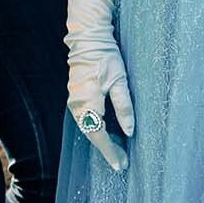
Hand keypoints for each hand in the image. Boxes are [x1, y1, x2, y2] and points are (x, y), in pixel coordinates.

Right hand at [65, 0, 132, 170]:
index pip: (99, 135)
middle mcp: (77, 105)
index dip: (110, 152)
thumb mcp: (120, 80)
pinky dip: (96, 128)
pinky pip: (85, 119)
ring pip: (87, 127)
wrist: (87, 37)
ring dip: (101, 140)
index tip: (120, 165)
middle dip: (107, 150)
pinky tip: (107, 131)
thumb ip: (124, 107)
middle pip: (92, 134)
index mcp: (88, 103)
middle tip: (122, 162)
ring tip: (117, 150)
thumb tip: (129, 131)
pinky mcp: (75, 95)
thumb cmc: (105, 56)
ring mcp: (74, 101)